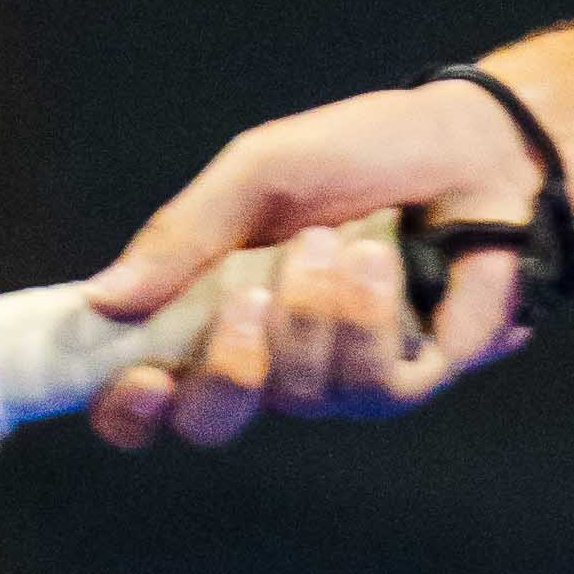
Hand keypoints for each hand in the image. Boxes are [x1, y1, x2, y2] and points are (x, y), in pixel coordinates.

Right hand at [83, 78, 551, 450]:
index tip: (141, 379)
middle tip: (250, 300)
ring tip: (342, 241)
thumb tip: (100, 300)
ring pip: (295, 395)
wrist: (473, 150)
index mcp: (210, 312)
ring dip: (315, 311)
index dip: (129, 411)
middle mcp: (265, 359)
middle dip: (226, 369)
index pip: (147, 398)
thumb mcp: (258, 175)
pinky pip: (368, 388)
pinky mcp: (404, 381)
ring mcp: (334, 378)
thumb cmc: (360, 154)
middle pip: (210, 423)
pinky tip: (384, 264)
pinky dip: (371, 319)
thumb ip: (181, 236)